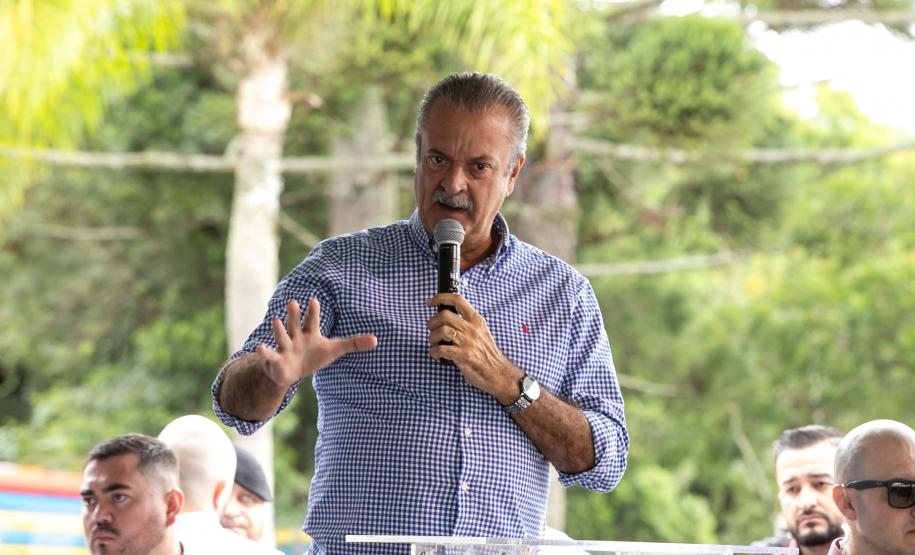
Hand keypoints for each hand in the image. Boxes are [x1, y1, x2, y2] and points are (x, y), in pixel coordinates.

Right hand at [256, 298, 376, 387]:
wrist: (291, 371)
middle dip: (294, 314)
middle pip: (295, 324)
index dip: (313, 311)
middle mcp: (296, 337)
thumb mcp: (334, 349)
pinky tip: (260, 347)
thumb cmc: (313, 356)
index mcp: (310, 333)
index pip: (312, 320)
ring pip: (282, 337)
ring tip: (276, 320)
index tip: (314, 300)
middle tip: (293, 301)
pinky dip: (265, 353)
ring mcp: (285, 348)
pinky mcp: (277, 361)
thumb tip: (377, 340)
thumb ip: (354, 343)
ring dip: (279, 330)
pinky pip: (270, 356)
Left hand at [426, 293, 522, 403]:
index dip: (441, 297)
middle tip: (431, 329)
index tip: (430, 302)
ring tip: (434, 344)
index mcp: (476, 320)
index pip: (457, 299)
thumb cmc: (487, 354)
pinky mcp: (464, 355)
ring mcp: (468, 342)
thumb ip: (467, 324)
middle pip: (444, 315)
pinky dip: (434, 352)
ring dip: (432, 338)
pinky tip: (436, 355)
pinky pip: (441, 349)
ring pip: (441, 331)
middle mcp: (472, 328)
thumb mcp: (481, 332)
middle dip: (432, 322)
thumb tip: (446, 318)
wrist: (498, 373)